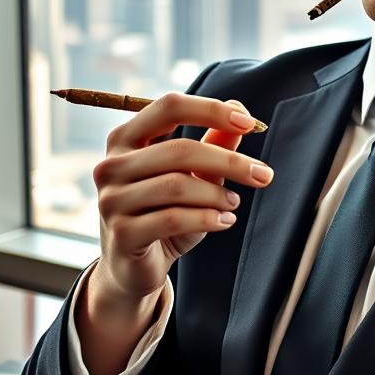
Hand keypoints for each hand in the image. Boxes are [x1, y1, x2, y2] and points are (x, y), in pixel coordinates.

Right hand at [90, 92, 273, 304]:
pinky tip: (224, 222)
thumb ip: (213, 143)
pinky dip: (207, 218)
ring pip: (177, 185)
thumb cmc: (164, 213)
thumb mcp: (192, 175)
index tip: (249, 123)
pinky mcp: (122, 234)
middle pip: (178, 149)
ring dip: (217, 194)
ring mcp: (111, 200)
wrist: (135, 267)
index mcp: (125, 139)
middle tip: (263, 175)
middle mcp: (111, 165)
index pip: (169, 107)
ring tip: (234, 203)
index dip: (211, 110)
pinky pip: (173, 218)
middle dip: (229, 161)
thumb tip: (240, 108)